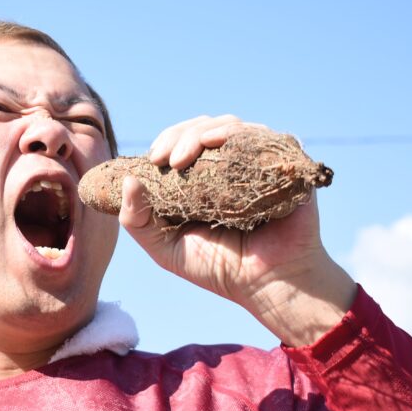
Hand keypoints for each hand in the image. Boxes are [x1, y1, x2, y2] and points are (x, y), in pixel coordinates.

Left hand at [118, 115, 356, 345]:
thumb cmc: (219, 269)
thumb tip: (127, 180)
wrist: (268, 285)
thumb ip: (137, 220)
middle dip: (179, 135)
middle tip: (165, 158)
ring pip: (230, 125)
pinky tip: (215, 143)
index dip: (166, 141)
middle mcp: (231, 164)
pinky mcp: (284, 164)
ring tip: (184, 156)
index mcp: (204, 177)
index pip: (182, 140)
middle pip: (203, 126)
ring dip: (201, 132)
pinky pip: (263, 137)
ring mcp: (258, 161)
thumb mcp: (165, 248)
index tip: (153, 160)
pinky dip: (237, 134)